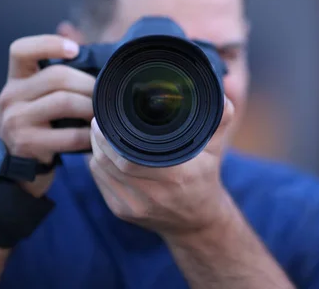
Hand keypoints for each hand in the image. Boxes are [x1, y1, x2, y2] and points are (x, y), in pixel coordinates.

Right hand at [0, 34, 95, 196]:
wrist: (17, 167)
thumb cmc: (41, 125)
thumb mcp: (39, 98)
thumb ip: (60, 78)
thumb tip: (99, 58)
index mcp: (16, 79)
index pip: (21, 50)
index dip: (48, 43)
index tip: (75, 49)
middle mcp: (10, 96)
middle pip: (57, 76)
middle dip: (88, 84)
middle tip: (105, 95)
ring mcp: (16, 120)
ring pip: (64, 102)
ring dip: (91, 108)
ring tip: (102, 114)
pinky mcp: (27, 144)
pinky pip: (68, 135)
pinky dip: (88, 135)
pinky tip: (95, 137)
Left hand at [88, 97, 234, 236]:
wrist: (197, 222)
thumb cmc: (204, 179)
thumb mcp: (216, 149)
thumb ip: (220, 120)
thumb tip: (222, 96)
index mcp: (177, 176)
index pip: (130, 156)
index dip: (113, 135)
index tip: (108, 116)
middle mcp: (154, 194)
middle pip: (111, 162)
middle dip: (100, 138)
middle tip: (99, 119)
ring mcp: (135, 206)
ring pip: (101, 171)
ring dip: (96, 150)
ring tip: (99, 133)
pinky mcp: (122, 212)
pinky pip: (100, 183)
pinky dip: (98, 165)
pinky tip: (102, 153)